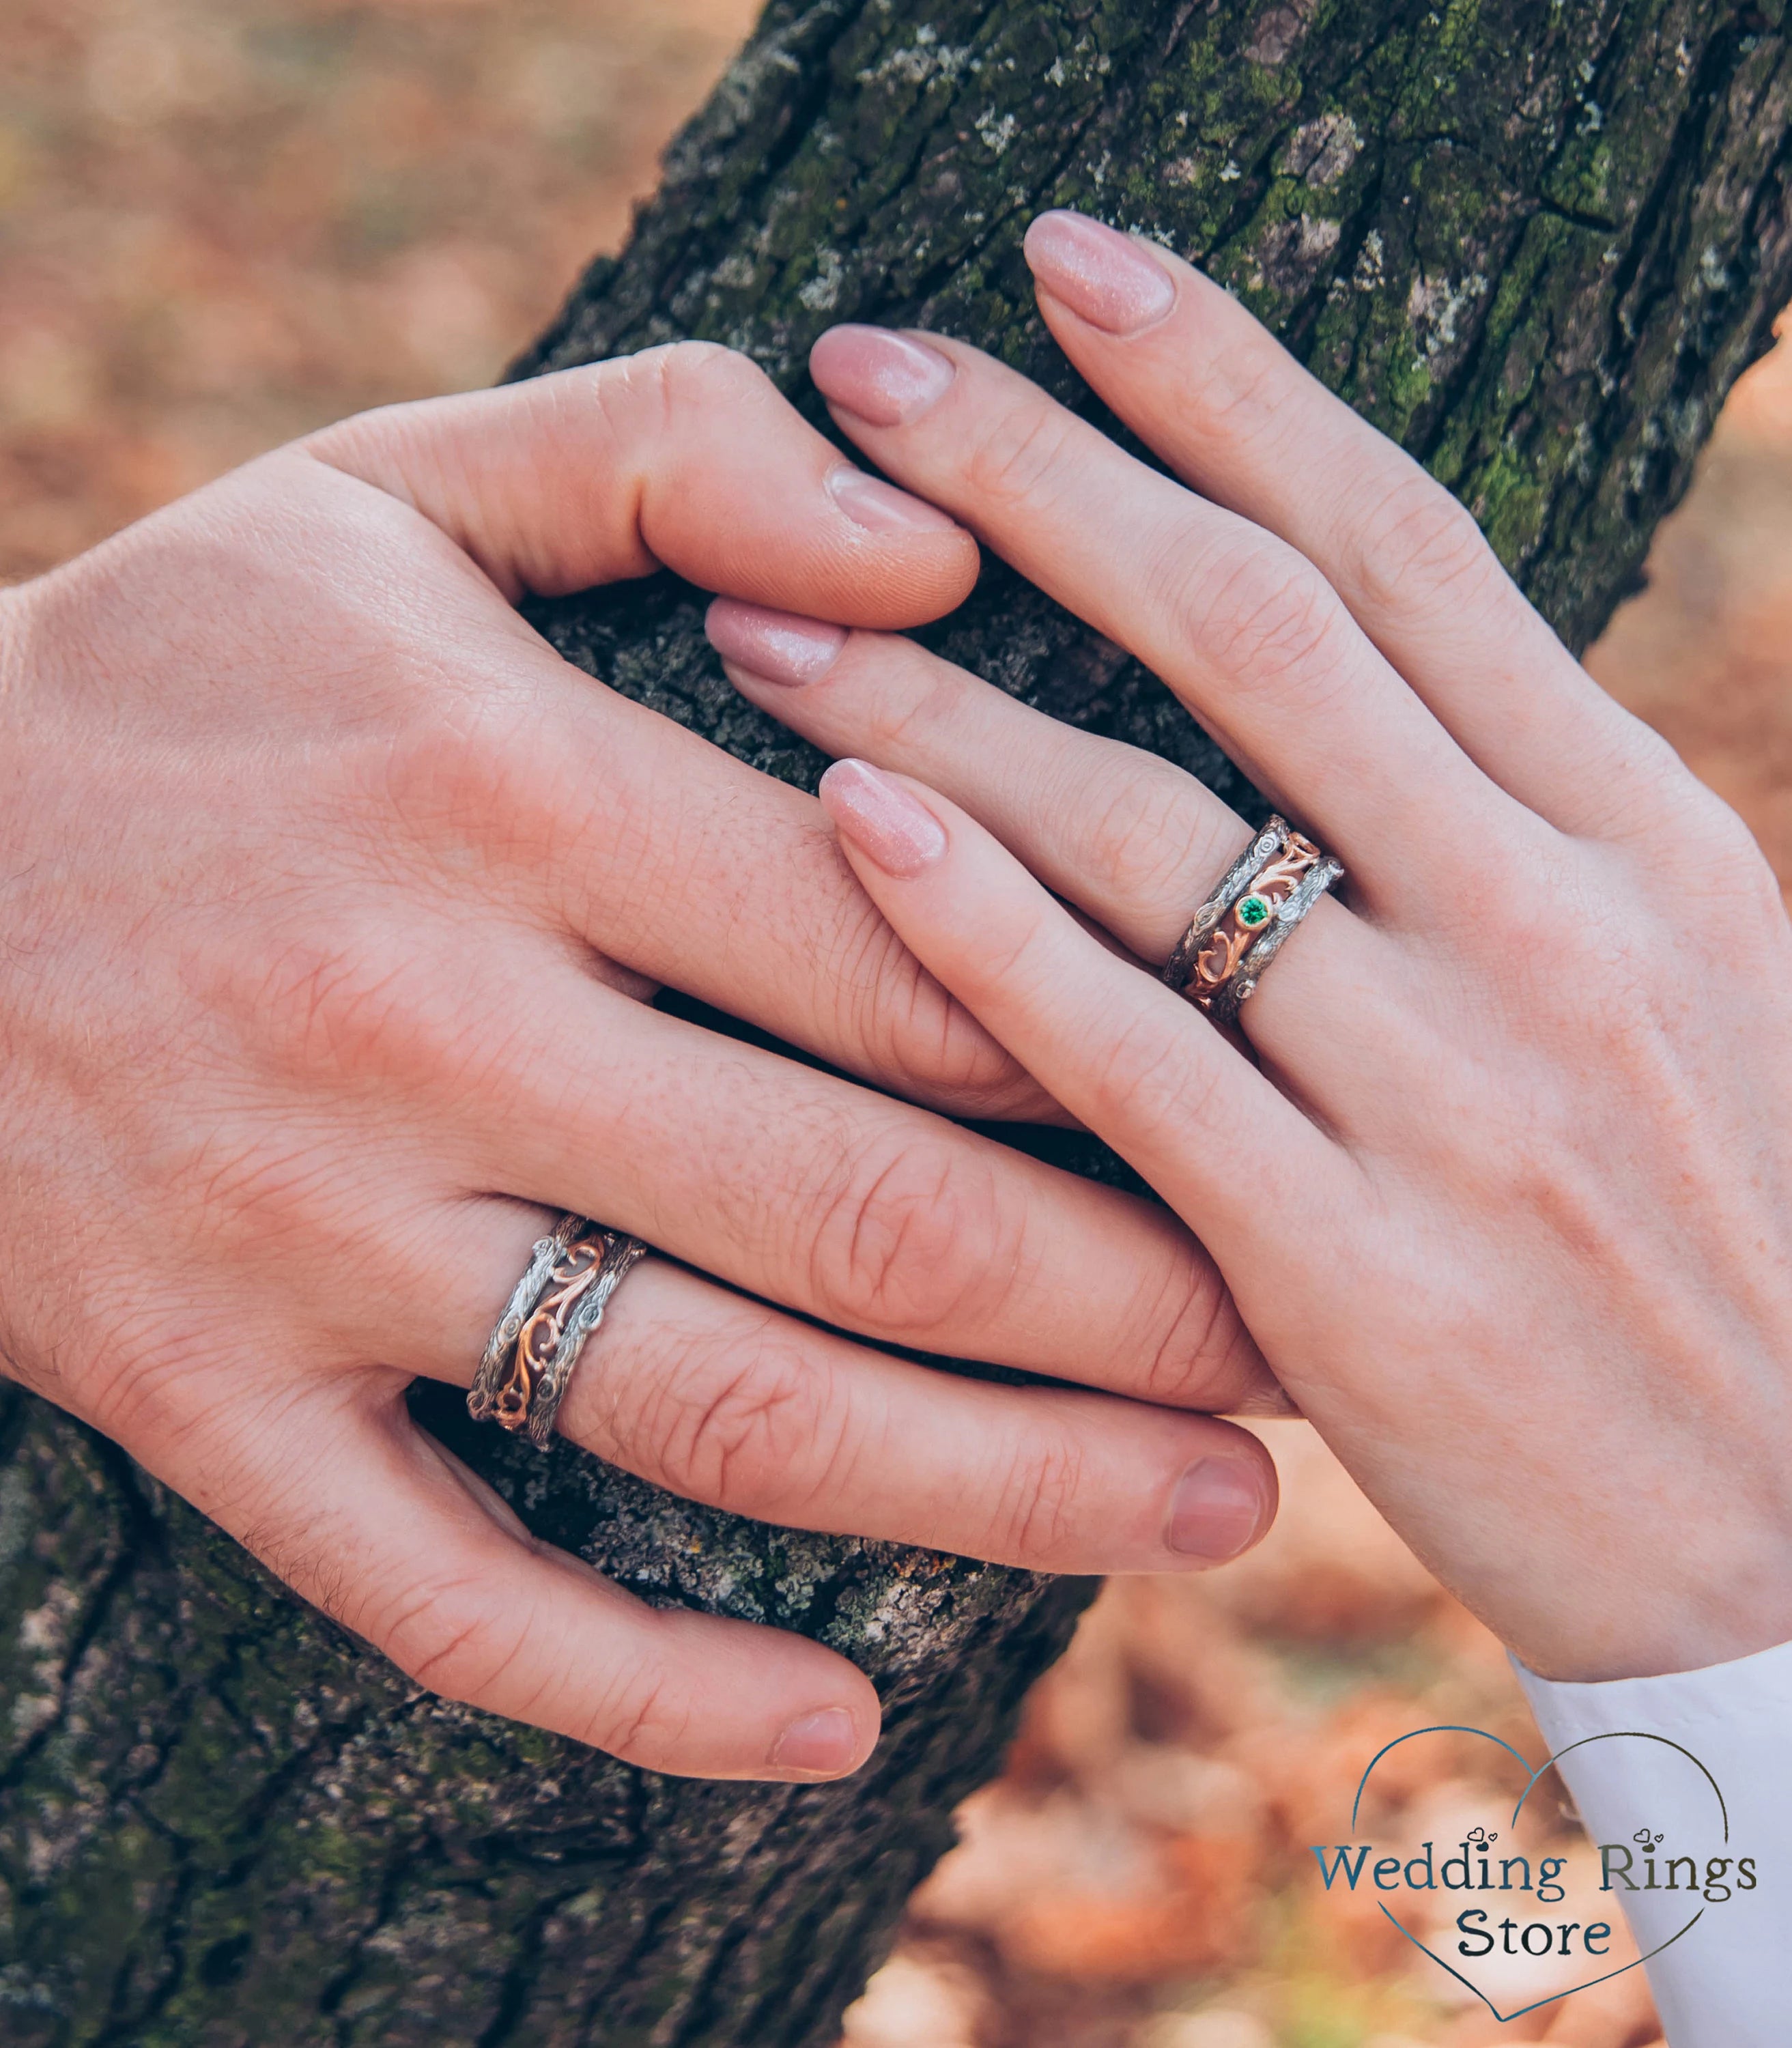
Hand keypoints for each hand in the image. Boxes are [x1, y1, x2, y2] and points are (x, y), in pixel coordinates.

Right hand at [0, 340, 1282, 1780]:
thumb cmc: (176, 673)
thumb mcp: (393, 489)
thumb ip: (670, 454)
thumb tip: (938, 541)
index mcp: (502, 787)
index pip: (904, 941)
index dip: (1130, 1032)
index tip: (1281, 1097)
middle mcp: (419, 1026)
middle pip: (868, 1206)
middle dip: (1137, 1302)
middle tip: (1316, 1356)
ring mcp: (302, 1242)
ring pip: (714, 1412)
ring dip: (996, 1493)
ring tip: (1208, 1521)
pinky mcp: (198, 1397)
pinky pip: (442, 1591)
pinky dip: (644, 1683)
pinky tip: (838, 1728)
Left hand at [710, 212, 1791, 1684]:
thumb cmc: (1724, 1236)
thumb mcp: (1688, 982)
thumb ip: (1511, 823)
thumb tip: (1340, 666)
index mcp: (1639, 830)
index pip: (1402, 544)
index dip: (1224, 383)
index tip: (1071, 268)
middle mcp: (1550, 926)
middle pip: (1258, 634)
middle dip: (1044, 476)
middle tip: (869, 366)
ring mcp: (1452, 1100)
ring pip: (1156, 835)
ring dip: (943, 702)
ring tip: (766, 610)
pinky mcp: (1351, 1277)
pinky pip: (1132, 1065)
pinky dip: (984, 934)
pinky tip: (851, 823)